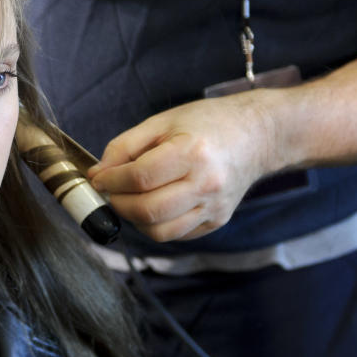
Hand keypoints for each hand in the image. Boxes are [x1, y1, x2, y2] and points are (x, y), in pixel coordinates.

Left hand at [88, 92, 279, 241]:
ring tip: (130, 199)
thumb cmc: (208, 123)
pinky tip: (153, 204)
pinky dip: (155, 225)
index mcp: (192, 152)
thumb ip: (124, 147)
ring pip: (159, 231)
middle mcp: (207, 183)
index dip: (111, 181)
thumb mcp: (162, 122)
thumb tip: (98, 174)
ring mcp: (214, 206)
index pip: (140, 177)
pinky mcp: (217, 221)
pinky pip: (175, 234)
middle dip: (118, 203)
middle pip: (147, 209)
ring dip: (134, 219)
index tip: (99, 178)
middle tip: (111, 190)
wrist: (258, 135)